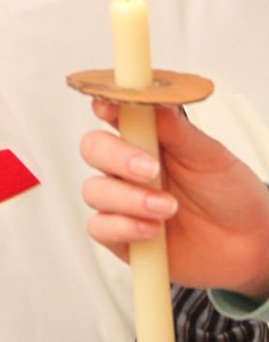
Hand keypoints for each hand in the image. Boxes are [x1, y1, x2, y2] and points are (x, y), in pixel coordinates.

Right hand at [81, 101, 268, 301]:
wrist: (248, 243)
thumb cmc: (228, 193)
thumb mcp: (209, 156)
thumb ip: (176, 129)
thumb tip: (152, 98)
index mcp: (147, 137)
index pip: (112, 113)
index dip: (104, 106)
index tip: (108, 108)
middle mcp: (127, 166)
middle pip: (93, 148)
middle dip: (117, 157)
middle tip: (151, 170)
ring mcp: (122, 200)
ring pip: (94, 190)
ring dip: (130, 199)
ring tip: (168, 208)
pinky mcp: (121, 235)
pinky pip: (100, 228)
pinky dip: (124, 228)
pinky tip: (153, 230)